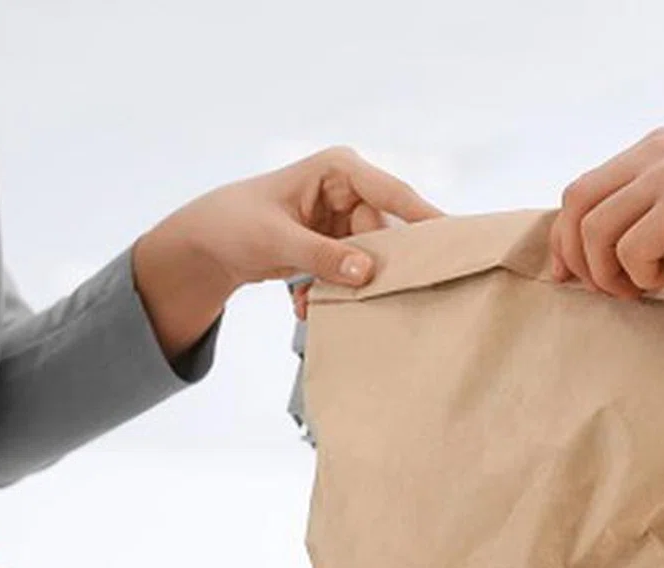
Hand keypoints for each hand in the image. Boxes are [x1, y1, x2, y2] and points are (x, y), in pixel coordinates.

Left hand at [135, 147, 443, 354]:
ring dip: (345, 287)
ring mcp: (347, 219)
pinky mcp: (340, 246)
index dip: (424, 218)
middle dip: (372, 270)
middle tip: (368, 299)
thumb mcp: (276, 240)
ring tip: (310, 301)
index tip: (455, 241)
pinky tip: (301, 303)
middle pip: (385, 234)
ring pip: (371, 259)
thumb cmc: (236, 224)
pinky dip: (331, 291)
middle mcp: (352, 190)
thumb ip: (322, 257)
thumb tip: (367, 274)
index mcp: (340, 169)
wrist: (208, 243)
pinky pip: (353, 273)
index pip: (393, 194)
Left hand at [550, 127, 663, 297]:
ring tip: (645, 287)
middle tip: (607, 289)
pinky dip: (642, 276)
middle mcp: (657, 152)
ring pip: (595, 230)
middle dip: (578, 257)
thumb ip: (648, 212)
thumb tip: (589, 253)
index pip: (583, 189)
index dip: (567, 236)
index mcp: (657, 148)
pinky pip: (629, 249)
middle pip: (577, 203)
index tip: (570, 274)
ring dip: (611, 273)